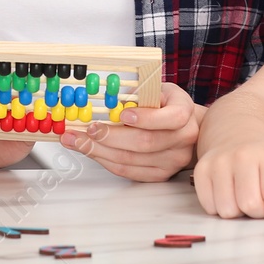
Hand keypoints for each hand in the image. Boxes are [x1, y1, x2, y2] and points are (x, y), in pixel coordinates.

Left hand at [64, 82, 202, 181]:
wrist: (183, 125)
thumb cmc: (165, 104)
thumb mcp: (156, 89)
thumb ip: (137, 94)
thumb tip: (107, 98)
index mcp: (184, 111)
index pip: (172, 118)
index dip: (146, 118)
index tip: (123, 114)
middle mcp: (183, 138)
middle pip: (145, 142)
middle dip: (111, 137)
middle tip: (88, 129)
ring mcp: (173, 160)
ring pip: (132, 159)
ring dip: (100, 150)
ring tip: (79, 141)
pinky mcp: (160, 174)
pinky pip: (129, 172)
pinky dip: (106, 161)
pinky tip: (92, 151)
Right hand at [193, 132, 263, 217]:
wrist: (236, 133)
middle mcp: (241, 155)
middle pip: (250, 205)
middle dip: (259, 212)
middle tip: (262, 201)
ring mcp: (218, 162)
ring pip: (228, 210)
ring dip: (239, 212)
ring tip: (244, 198)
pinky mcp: (201, 170)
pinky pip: (209, 207)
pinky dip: (220, 208)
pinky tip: (229, 195)